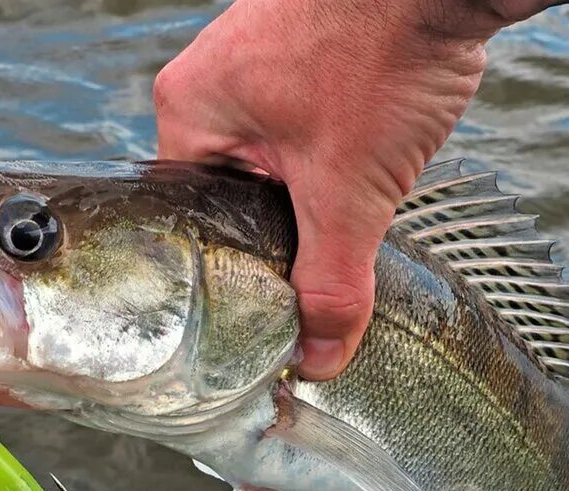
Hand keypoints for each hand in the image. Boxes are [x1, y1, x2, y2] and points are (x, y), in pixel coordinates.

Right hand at [155, 0, 542, 378]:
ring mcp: (260, 62)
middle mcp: (214, 83)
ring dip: (314, 195)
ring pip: (275, 165)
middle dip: (280, 233)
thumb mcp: (349, 192)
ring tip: (347, 207)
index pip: (190, 221)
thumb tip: (316, 361)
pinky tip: (369, 162)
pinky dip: (337, 156)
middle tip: (314, 265)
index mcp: (190, 111)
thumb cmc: (379, 51)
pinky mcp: (309, 54)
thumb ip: (330, 285)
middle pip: (232, 197)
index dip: (231, 271)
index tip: (264, 308)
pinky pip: (307, 129)